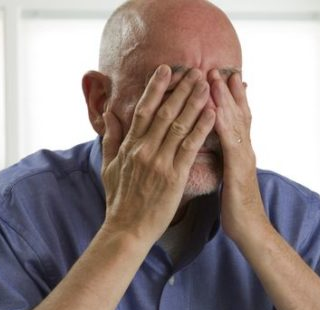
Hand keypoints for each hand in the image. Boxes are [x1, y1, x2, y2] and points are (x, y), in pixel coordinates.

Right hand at [101, 65, 215, 242]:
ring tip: (206, 84)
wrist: (127, 230)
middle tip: (195, 71)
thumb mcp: (108, 167)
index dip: (156, 88)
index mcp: (129, 146)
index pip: (143, 109)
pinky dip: (202, 127)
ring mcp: (159, 162)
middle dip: (181, 89)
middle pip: (165, 112)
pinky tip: (212, 113)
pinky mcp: (174, 176)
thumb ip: (110, 138)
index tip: (166, 70)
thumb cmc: (119, 202)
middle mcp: (144, 149)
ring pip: (179, 124)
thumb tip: (109, 114)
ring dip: (194, 102)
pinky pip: (190, 147)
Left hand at [209, 70, 267, 242]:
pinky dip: (223, 122)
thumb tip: (221, 155)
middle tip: (219, 68)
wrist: (251, 231)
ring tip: (215, 77)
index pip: (237, 120)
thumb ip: (227, 163)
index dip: (230, 99)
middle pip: (239, 113)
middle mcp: (245, 151)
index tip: (221, 79)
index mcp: (240, 154)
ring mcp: (244, 158)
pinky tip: (214, 109)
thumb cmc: (237, 211)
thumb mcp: (230, 180)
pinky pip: (230, 140)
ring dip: (225, 98)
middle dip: (229, 90)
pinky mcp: (238, 169)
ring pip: (235, 121)